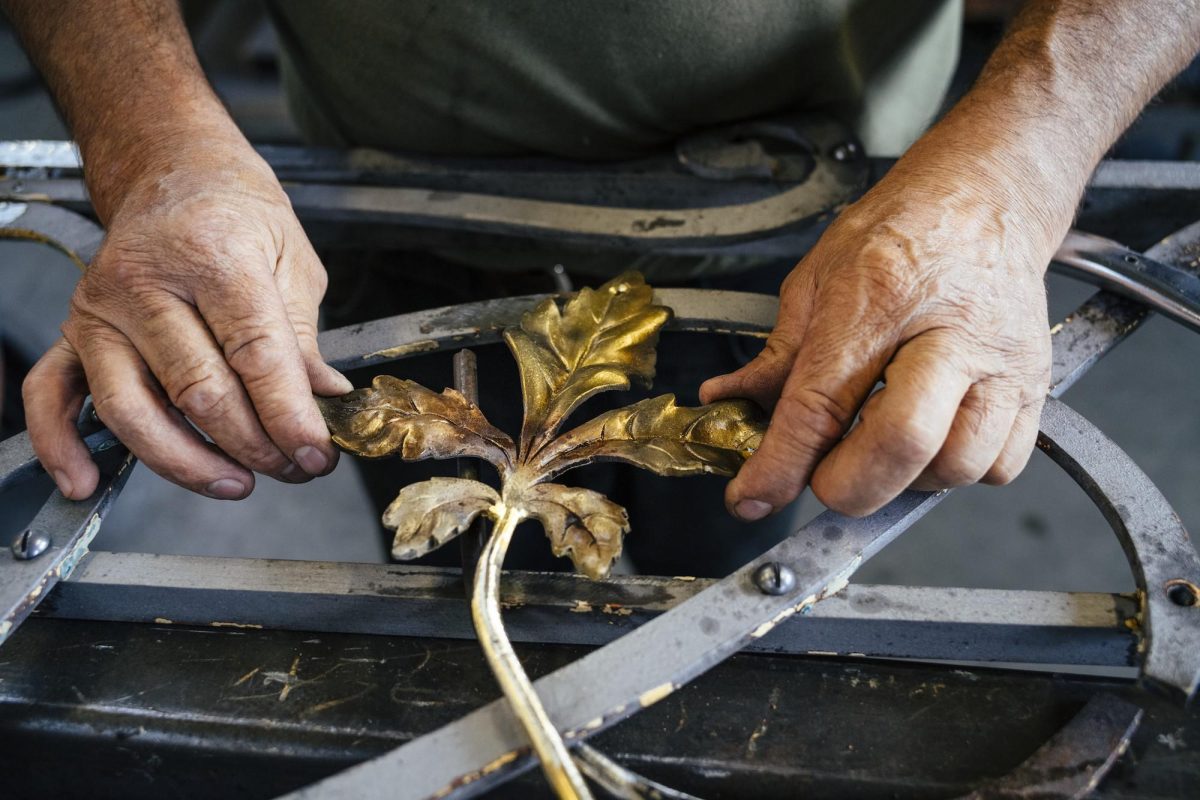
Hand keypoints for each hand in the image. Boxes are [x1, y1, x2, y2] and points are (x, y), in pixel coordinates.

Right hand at [23, 138, 350, 499]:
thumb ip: (303, 337)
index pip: (254, 356)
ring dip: (186, 462)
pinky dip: (62, 444)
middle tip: (294, 469)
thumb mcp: (292, 260)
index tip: (317, 453)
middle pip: (198, 391)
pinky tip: (86, 480)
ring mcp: (101, 310)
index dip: (290, 416)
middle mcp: (146, 283)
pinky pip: (53, 394)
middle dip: (253, 446)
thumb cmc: (237, 214)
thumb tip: (323, 401)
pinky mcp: (74, 331)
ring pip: (132, 408)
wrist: (173, 171)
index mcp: (213, 257)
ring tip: (236, 483)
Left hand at [701, 155, 1059, 518]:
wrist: (986, 197)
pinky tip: (930, 441)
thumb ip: (777, 354)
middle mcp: (951, 334)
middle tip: (822, 477)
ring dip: (904, 480)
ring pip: (958, 466)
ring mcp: (1002, 363)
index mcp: (880, 298)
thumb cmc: (903, 229)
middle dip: (848, 486)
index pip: (822, 404)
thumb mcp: (818, 278)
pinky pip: (1000, 465)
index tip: (752, 498)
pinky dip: (956, 472)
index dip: (781, 466)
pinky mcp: (1036, 385)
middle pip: (904, 444)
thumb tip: (731, 403)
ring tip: (878, 447)